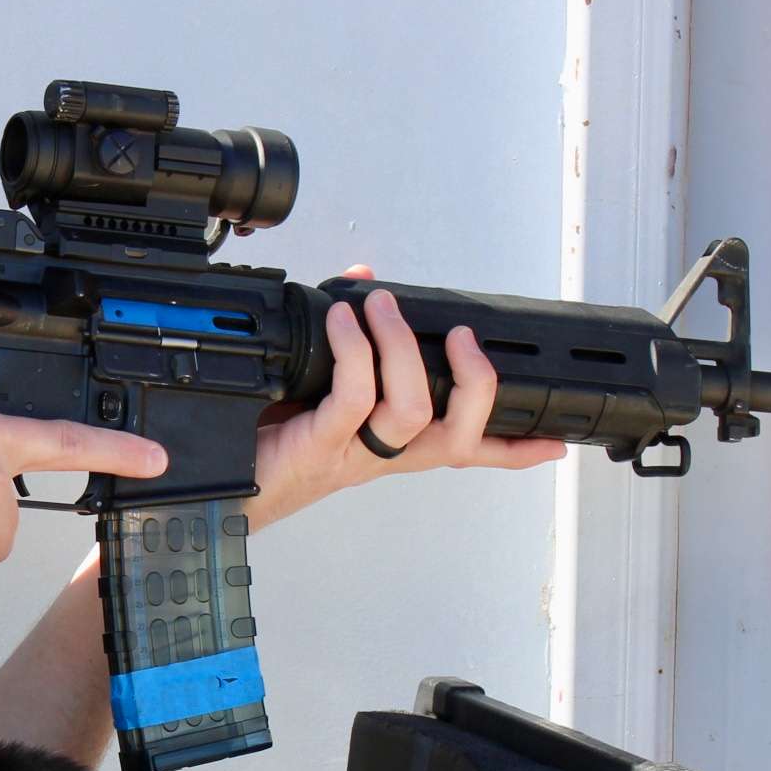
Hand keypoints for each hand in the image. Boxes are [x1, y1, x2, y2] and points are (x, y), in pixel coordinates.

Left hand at [246, 265, 565, 531]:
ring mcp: (351, 454)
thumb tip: (364, 281)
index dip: (512, 448)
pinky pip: (353, 396)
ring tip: (381, 306)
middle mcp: (380, 455)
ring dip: (404, 348)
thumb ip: (347, 340)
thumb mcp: (315, 385)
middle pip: (458, 436)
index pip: (464, 448)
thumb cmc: (264, 440)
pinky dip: (354, 351)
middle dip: (477, 383)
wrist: (214, 488)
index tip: (556, 443)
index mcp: (389, 446)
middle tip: (468, 337)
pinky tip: (341, 320)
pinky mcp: (317, 446)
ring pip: (412, 410)